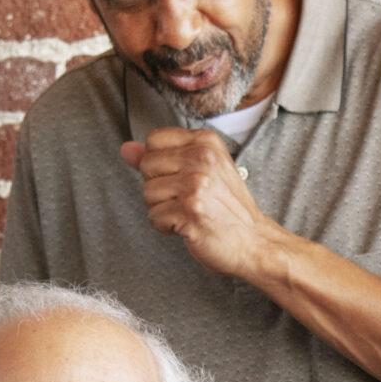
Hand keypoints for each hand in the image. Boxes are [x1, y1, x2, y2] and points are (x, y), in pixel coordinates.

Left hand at [121, 127, 280, 280]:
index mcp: (206, 142)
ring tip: (188, 213)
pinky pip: (154, 217)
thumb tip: (126, 149)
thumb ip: (162, 157)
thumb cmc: (227, 208)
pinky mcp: (190, 210)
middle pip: (146, 166)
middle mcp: (202, 158)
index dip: (159, 163)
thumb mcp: (200, 171)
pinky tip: (188, 226)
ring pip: (147, 193)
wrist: (254, 241)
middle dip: (159, 188)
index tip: (181, 177)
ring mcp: (196, 184)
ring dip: (163, 209)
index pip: (154, 140)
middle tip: (187, 199)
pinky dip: (167, 227)